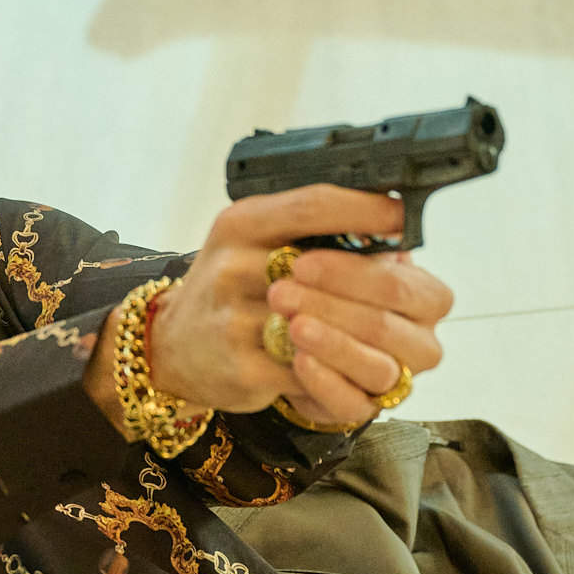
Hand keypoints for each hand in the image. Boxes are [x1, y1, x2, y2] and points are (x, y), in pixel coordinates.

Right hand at [85, 185, 452, 434]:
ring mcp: (234, 319)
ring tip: (387, 329)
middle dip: (370, 280)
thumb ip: (305, 230)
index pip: (311, 205)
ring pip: (320, 324)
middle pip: (323, 268)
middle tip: (405, 287)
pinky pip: (307, 368)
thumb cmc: (225, 291)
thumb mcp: (251, 241)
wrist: (168, 348)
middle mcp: (232, 266)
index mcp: (240, 224)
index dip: (363, 210)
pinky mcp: (242, 367)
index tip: (400, 217)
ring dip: (358, 328)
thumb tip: (385, 230)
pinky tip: (352, 364)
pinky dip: (335, 367)